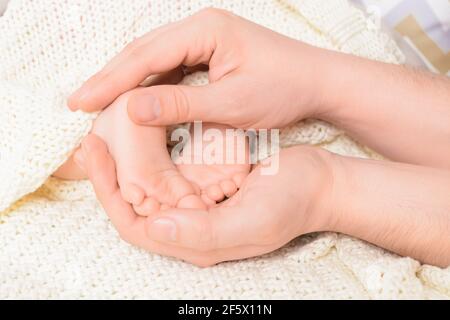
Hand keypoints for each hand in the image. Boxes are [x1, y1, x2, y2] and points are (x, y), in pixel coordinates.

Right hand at [68, 8, 334, 128]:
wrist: (318, 83)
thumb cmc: (284, 88)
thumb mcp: (231, 103)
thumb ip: (180, 104)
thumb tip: (131, 108)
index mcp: (205, 30)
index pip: (146, 56)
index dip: (111, 80)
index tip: (82, 100)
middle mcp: (201, 28)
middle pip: (144, 52)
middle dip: (111, 77)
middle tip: (79, 100)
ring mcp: (205, 40)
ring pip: (155, 60)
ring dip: (127, 82)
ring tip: (98, 101)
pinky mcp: (210, 55)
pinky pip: (171, 69)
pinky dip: (150, 86)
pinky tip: (135, 100)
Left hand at [78, 134, 333, 265]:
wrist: (321, 183)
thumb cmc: (292, 204)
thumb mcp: (252, 222)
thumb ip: (203, 233)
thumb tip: (154, 228)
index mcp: (197, 242)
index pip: (135, 225)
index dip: (108, 193)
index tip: (96, 155)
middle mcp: (192, 228)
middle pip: (136, 207)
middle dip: (110, 176)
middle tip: (94, 140)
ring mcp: (200, 207)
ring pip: (150, 189)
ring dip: (128, 164)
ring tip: (111, 133)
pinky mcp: (209, 187)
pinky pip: (171, 173)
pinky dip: (154, 155)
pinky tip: (146, 132)